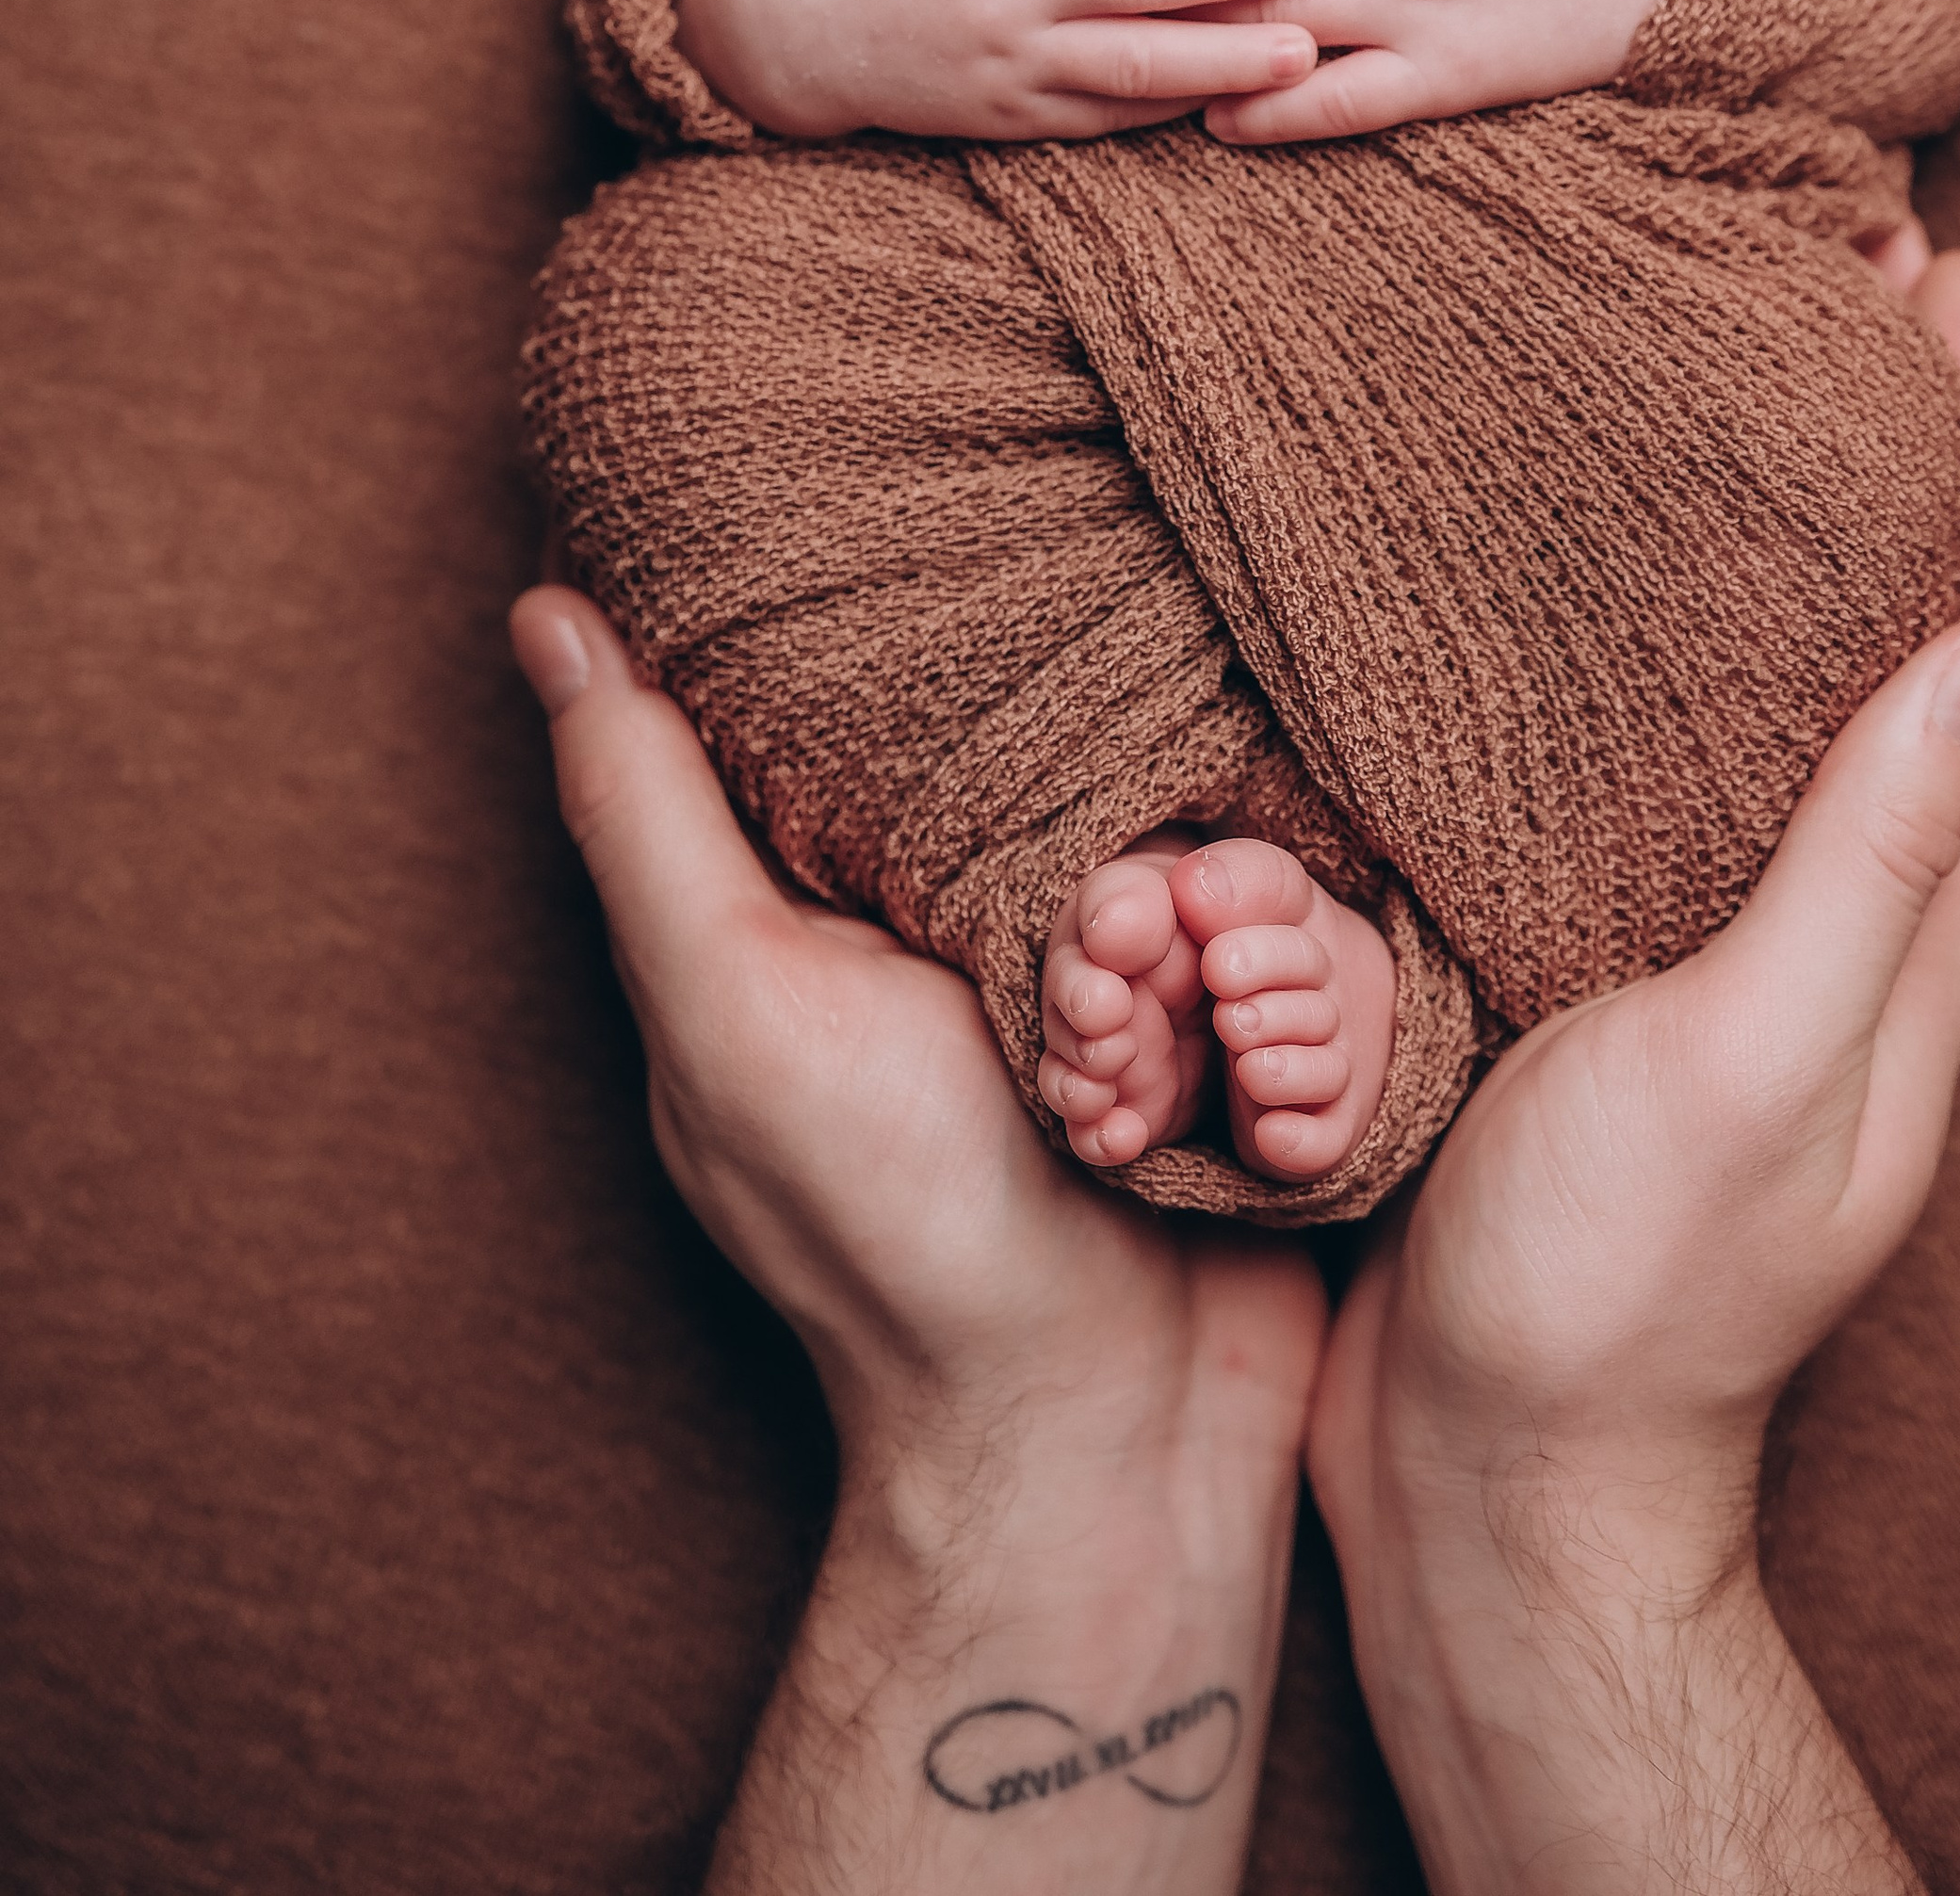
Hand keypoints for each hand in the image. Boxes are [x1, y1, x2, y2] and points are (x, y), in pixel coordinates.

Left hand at [509, 589, 1321, 1891]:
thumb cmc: (893, 1237)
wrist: (1101, 1438)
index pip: (941, 703)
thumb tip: (544, 610)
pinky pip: (1326, 949)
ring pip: (1242, 858)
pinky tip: (1264, 1096)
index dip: (994, 712)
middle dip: (1143, 882)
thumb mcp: (735, 1006)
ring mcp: (1145, 976)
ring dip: (1234, 961)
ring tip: (1189, 1067)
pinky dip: (1312, 1017)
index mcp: (862, 885)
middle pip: (1129, 772)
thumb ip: (644, 810)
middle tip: (1112, 982)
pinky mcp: (1259, 1028)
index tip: (1038, 808)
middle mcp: (1006, 911)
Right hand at [1310, 249, 1959, 1890]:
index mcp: (1910, 932)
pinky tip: (1587, 578)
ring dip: (1790, 519)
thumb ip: (1868, 865)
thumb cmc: (1614, 1294)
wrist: (1493, 1488)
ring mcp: (1732, 943)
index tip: (1954, 284)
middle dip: (1905, 448)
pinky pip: (1674, 751)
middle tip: (1843, 279)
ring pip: (1793, 682)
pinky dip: (1669, 626)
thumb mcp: (1752, 1065)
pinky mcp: (1617, 961)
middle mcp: (1844, 918)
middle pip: (1913, 633)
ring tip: (1726, 372)